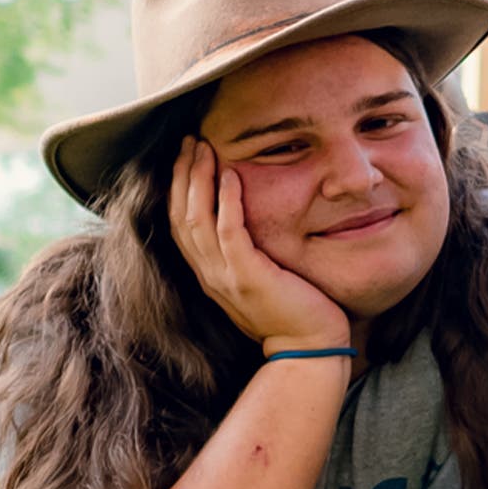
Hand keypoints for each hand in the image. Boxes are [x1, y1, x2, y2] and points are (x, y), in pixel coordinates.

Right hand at [168, 136, 352, 354]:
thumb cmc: (293, 311)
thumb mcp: (260, 278)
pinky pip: (230, 232)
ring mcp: (225, 277)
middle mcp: (209, 274)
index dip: (178, 187)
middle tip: (188, 140)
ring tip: (203, 147)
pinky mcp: (249, 278)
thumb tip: (249, 223)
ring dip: (198, 179)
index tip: (185, 155)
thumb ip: (248, 253)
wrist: (309, 348)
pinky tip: (231, 174)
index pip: (181, 223)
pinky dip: (227, 201)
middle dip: (182, 174)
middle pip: (180, 215)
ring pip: (197, 219)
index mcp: (210, 273)